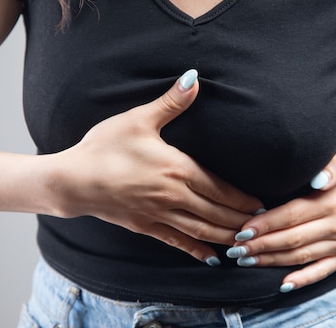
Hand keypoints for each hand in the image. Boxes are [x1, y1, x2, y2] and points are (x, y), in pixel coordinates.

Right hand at [43, 70, 263, 264]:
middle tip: (263, 227)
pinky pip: (177, 242)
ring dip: (226, 236)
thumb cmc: (104, 146)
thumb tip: (194, 78)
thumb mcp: (139, 119)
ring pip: (202, 230)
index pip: (220, 188)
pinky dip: (196, 250)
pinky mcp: (145, 226)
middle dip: (242, 220)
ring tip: (245, 242)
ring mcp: (160, 214)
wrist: (72, 179)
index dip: (243, 199)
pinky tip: (211, 258)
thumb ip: (171, 102)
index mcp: (178, 169)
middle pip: (216, 212)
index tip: (262, 206)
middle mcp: (174, 196)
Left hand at [226, 150, 335, 290]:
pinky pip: (321, 271)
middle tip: (235, 249)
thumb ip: (331, 166)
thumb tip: (318, 178)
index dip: (266, 224)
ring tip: (246, 261)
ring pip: (300, 256)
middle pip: (291, 238)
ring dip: (272, 261)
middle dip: (261, 245)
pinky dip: (302, 279)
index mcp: (331, 202)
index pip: (291, 215)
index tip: (243, 229)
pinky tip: (283, 284)